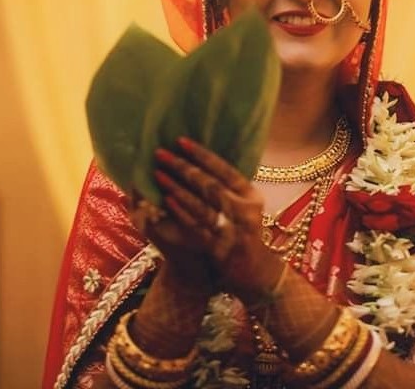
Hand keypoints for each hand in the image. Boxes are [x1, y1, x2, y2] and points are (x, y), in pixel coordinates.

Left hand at [153, 138, 282, 301]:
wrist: (256, 273)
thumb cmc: (245, 233)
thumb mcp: (246, 206)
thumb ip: (229, 188)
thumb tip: (197, 163)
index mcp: (251, 195)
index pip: (225, 169)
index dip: (202, 155)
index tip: (181, 141)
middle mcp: (245, 210)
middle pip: (210, 185)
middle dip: (183, 167)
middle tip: (161, 154)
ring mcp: (233, 230)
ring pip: (201, 205)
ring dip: (177, 188)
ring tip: (159, 174)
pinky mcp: (220, 248)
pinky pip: (197, 226)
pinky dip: (181, 212)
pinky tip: (166, 200)